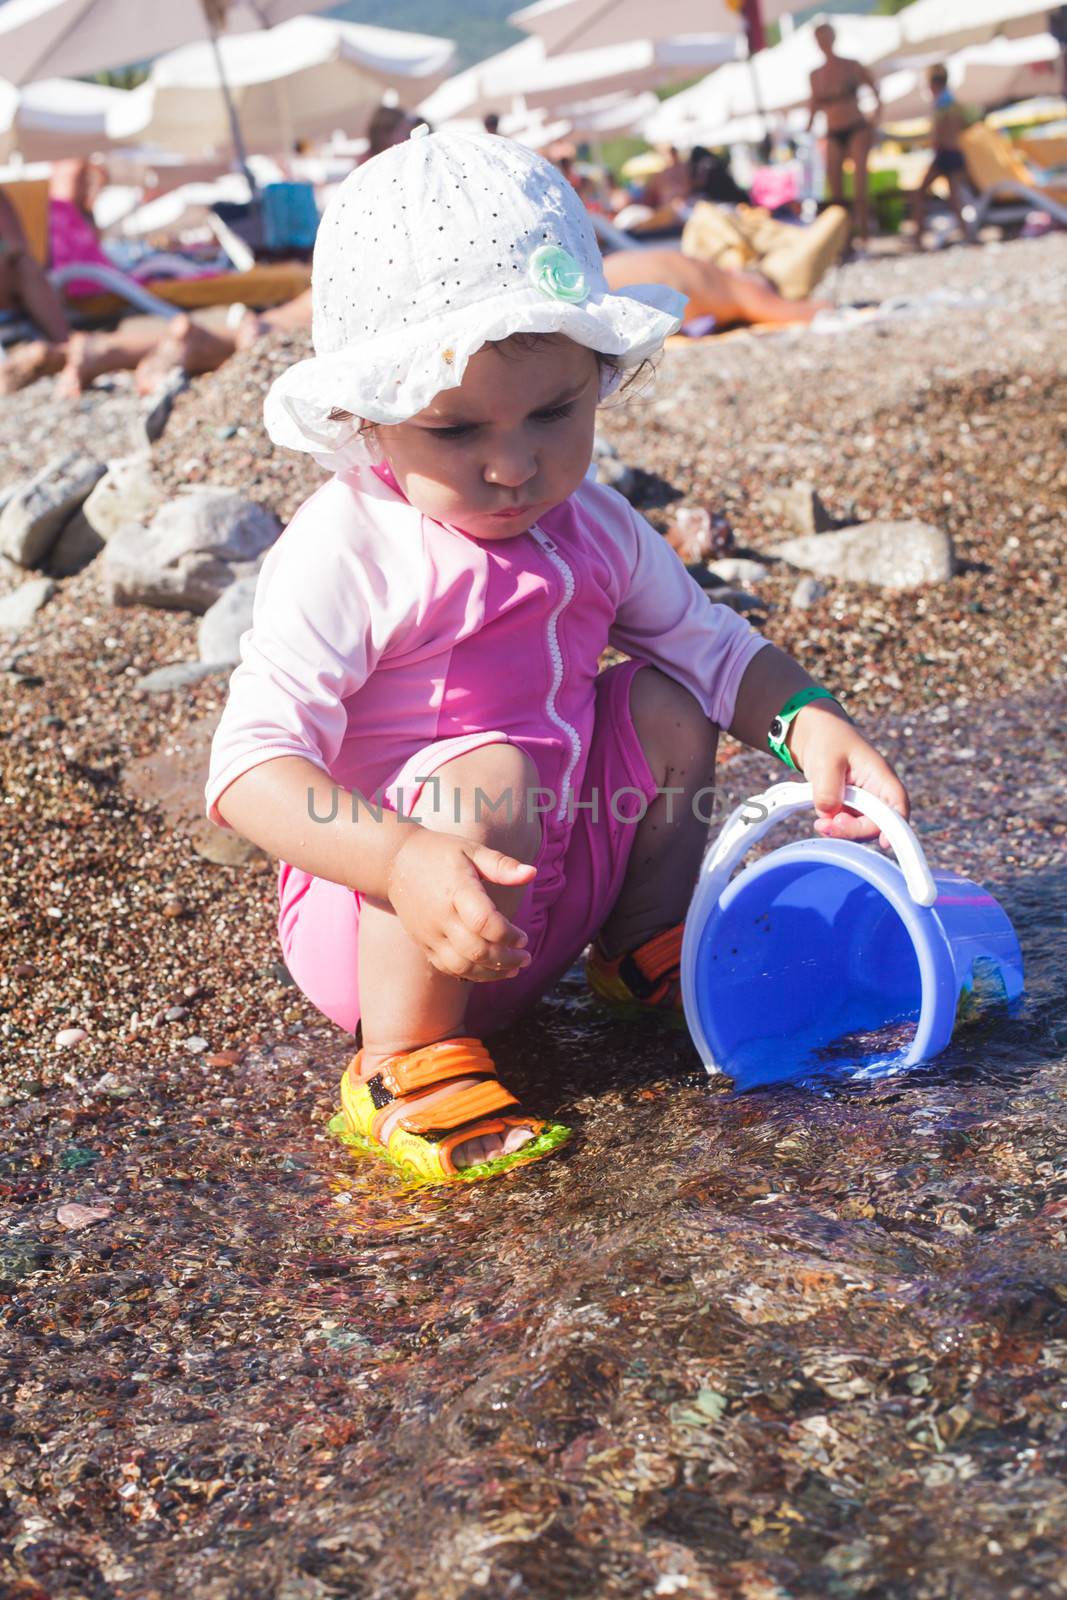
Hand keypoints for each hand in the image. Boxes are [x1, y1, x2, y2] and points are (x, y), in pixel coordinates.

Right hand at [385, 827, 535, 982]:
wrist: (395, 862)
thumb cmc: (439, 854)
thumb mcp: (472, 851)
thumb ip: (501, 865)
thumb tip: (531, 873)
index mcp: (456, 890)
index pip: (484, 922)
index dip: (507, 935)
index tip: (523, 937)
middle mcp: (441, 916)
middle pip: (475, 950)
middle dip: (506, 959)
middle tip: (526, 958)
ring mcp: (429, 933)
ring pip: (462, 966)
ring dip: (491, 973)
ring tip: (513, 969)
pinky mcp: (423, 943)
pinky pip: (447, 968)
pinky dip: (471, 974)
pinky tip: (490, 970)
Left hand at [788, 702, 908, 849]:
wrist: (815, 734)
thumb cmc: (827, 739)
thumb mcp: (825, 761)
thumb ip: (827, 789)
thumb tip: (829, 814)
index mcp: (880, 776)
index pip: (897, 805)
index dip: (896, 827)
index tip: (884, 843)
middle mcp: (877, 792)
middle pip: (878, 824)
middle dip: (854, 830)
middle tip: (828, 825)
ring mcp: (864, 802)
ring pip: (861, 829)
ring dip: (842, 832)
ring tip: (820, 823)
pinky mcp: (850, 808)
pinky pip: (847, 826)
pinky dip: (834, 828)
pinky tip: (821, 821)